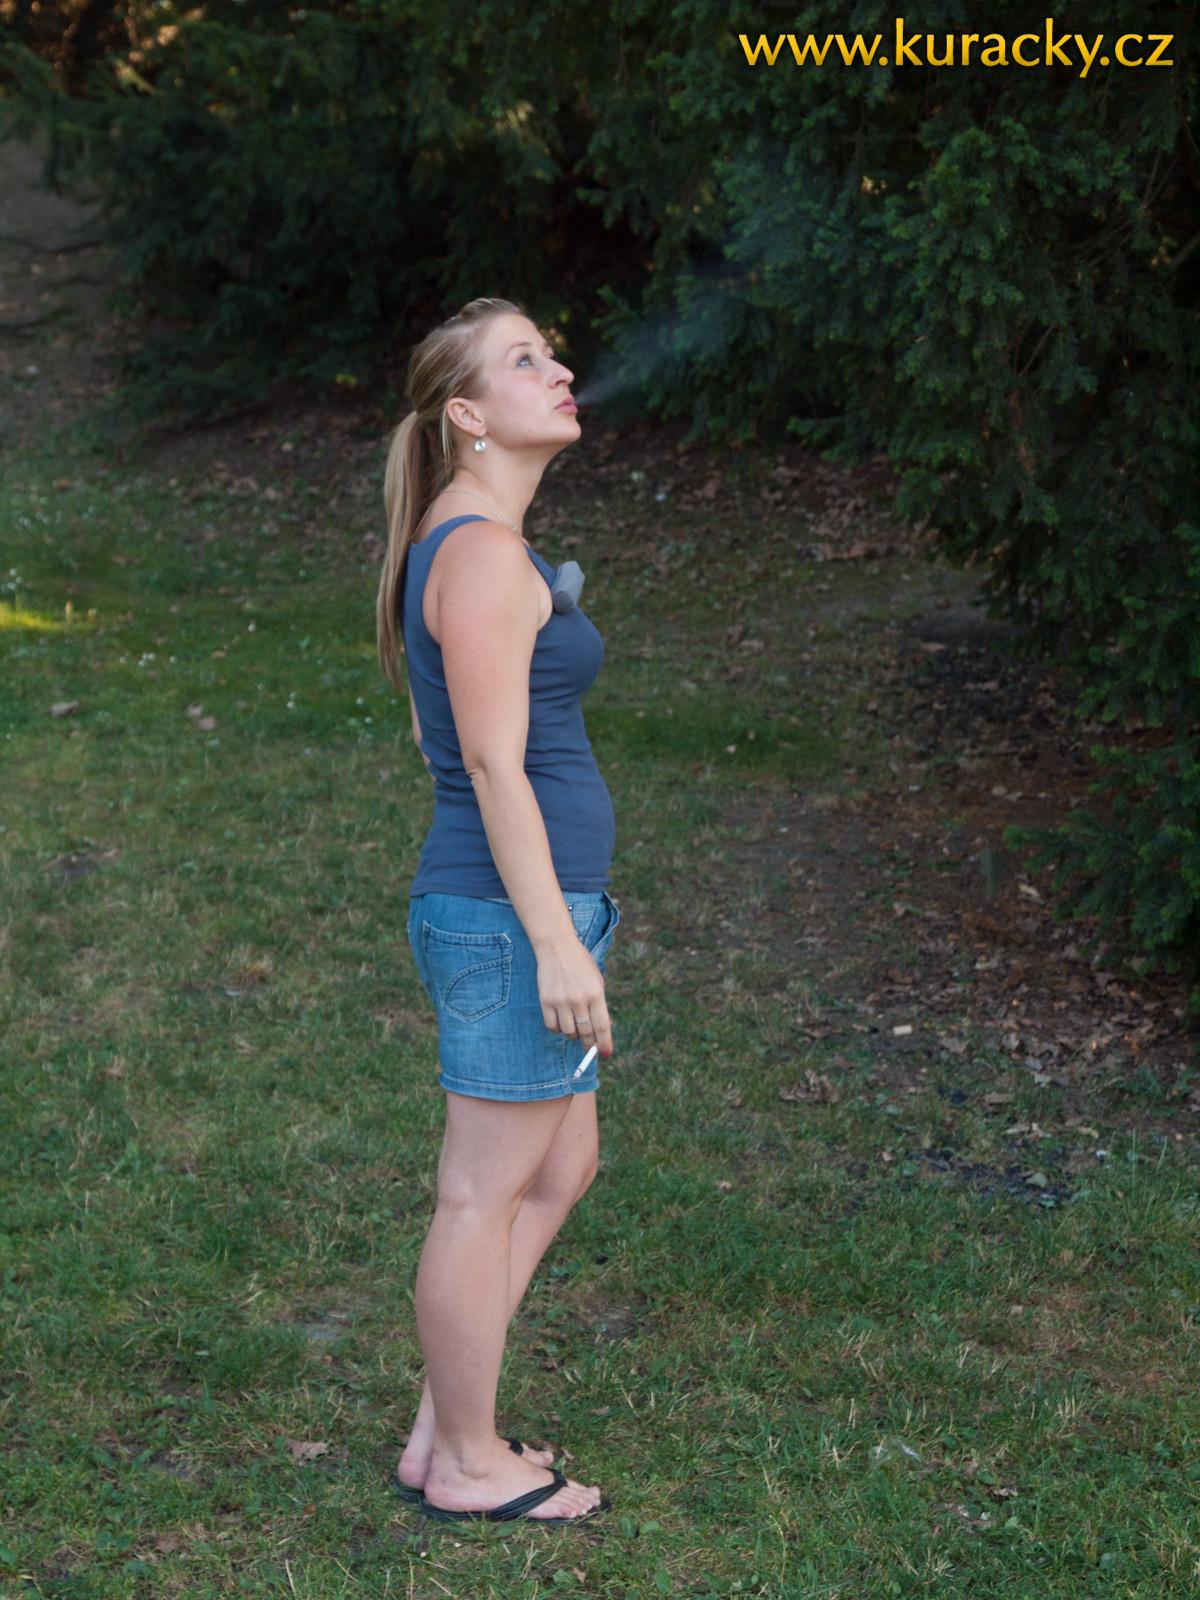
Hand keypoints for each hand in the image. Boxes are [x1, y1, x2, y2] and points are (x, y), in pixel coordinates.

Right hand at [536, 940, 612, 1056]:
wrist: (557, 948)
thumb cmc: (580, 965)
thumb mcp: (596, 981)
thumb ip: (600, 1004)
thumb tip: (603, 1029)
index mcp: (596, 994)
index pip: (602, 1026)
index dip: (604, 1043)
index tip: (605, 1053)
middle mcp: (579, 1000)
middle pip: (586, 1032)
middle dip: (589, 1044)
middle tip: (589, 1048)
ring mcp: (561, 1001)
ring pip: (568, 1032)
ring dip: (573, 1035)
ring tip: (575, 1028)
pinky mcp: (546, 1001)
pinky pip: (552, 1026)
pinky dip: (557, 1029)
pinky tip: (561, 1023)